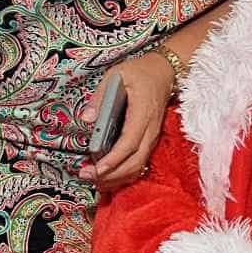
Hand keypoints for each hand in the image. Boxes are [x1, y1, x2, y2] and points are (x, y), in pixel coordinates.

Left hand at [79, 52, 174, 189]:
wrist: (165, 72)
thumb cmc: (140, 72)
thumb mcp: (116, 75)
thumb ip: (100, 96)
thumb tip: (87, 118)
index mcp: (143, 113)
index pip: (130, 142)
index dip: (114, 159)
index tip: (97, 169)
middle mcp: (151, 129)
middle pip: (135, 161)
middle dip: (112, 174)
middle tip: (88, 176)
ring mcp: (152, 136)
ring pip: (138, 166)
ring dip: (118, 178)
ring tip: (95, 180)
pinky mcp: (150, 140)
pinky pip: (140, 162)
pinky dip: (124, 174)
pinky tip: (109, 177)